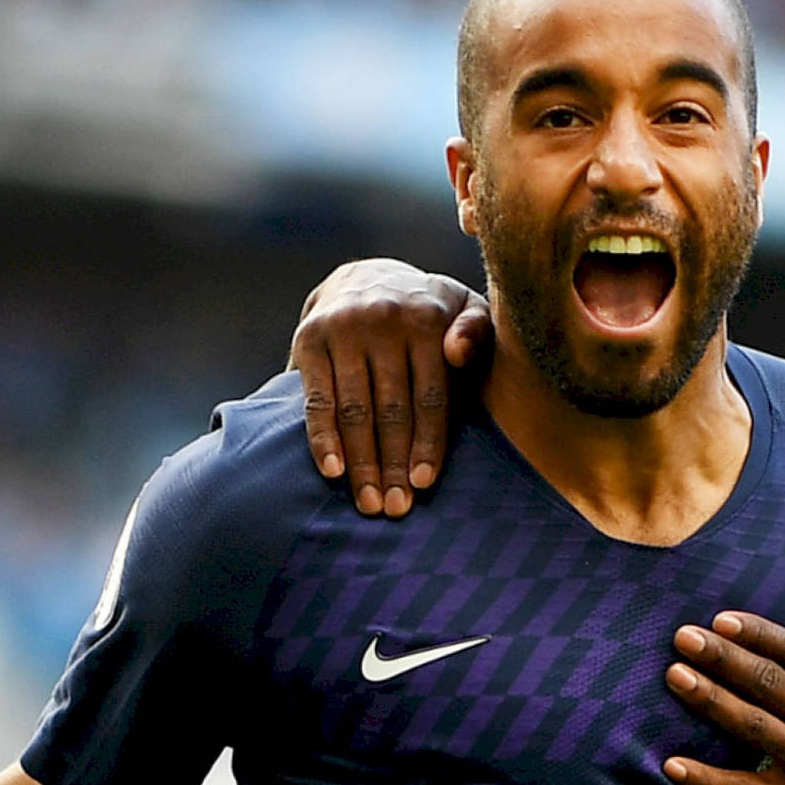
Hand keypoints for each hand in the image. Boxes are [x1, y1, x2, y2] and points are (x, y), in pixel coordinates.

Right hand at [289, 259, 491, 516]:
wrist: (367, 276)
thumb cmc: (428, 310)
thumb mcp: (464, 308)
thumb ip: (475, 329)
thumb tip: (459, 353)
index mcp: (426, 318)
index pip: (430, 395)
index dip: (428, 443)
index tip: (424, 484)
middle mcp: (383, 321)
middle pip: (391, 408)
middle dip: (393, 463)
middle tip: (396, 508)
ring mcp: (342, 329)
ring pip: (354, 409)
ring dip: (361, 462)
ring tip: (368, 502)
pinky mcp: (309, 339)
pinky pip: (316, 399)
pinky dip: (323, 438)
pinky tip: (333, 471)